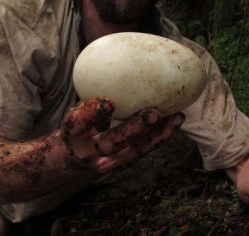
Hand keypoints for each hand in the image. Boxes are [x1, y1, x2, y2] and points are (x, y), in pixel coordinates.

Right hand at [61, 97, 184, 172]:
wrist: (77, 159)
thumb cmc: (78, 129)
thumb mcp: (75, 117)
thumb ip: (89, 107)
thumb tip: (106, 88)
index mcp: (72, 136)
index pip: (78, 125)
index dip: (93, 114)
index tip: (108, 103)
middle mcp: (91, 152)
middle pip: (112, 143)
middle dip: (134, 129)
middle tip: (153, 114)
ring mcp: (111, 160)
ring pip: (136, 149)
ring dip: (157, 134)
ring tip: (176, 117)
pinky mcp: (126, 160)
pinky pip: (145, 148)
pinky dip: (162, 135)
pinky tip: (176, 119)